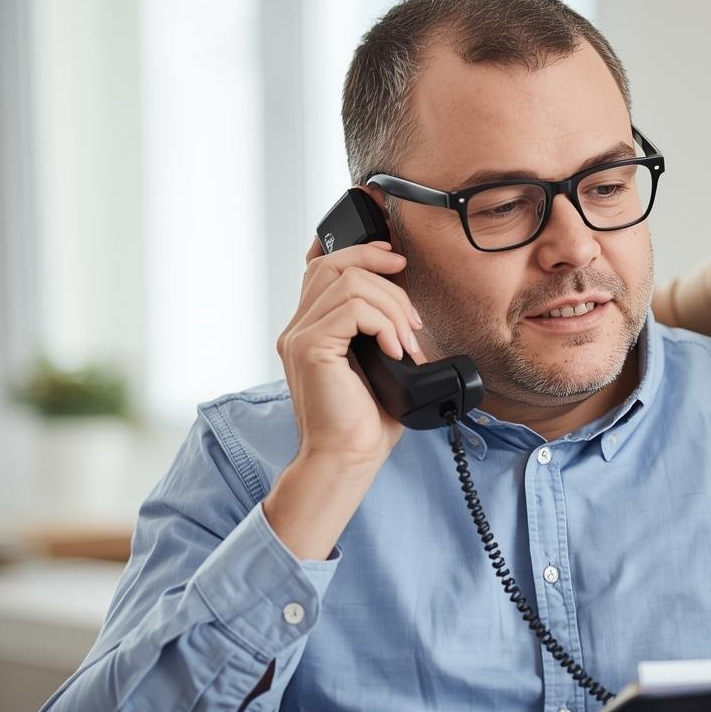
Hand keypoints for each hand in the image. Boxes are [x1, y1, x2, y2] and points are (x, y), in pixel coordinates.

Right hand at [281, 237, 425, 468]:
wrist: (347, 458)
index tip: (396, 260)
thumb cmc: (364, 422)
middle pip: (335, 265)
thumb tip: (409, 311)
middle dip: (382, 272)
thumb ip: (379, 333)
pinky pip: (351, 309)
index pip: (324, 269)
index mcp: (311, 331)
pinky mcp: (310, 348)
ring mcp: (299, 336)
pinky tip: (396, 350)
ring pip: (349, 282)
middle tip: (412, 309)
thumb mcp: (379, 366)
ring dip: (391, 305)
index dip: (361, 253)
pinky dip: (384, 324)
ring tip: (408, 339)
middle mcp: (298, 329)